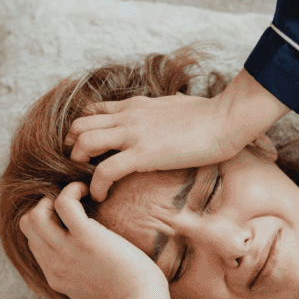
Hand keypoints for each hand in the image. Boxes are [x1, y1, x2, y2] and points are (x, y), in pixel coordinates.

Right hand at [19, 182, 169, 298]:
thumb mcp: (93, 294)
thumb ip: (81, 279)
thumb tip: (87, 269)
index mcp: (56, 278)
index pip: (34, 244)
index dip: (46, 226)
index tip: (65, 219)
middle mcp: (55, 264)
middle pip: (28, 226)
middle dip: (44, 208)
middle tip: (70, 204)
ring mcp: (67, 251)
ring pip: (36, 215)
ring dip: (53, 198)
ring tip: (78, 195)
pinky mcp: (85, 237)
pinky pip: (64, 203)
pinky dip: (72, 190)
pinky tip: (87, 191)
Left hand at [65, 93, 238, 201]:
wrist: (225, 119)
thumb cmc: (210, 114)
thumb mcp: (180, 103)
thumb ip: (167, 106)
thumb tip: (175, 104)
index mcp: (135, 105)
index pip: (94, 111)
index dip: (82, 130)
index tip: (85, 149)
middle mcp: (127, 117)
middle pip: (79, 125)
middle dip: (72, 147)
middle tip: (79, 168)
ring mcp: (133, 134)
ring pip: (84, 143)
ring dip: (78, 164)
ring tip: (86, 182)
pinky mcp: (142, 154)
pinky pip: (104, 170)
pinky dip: (95, 185)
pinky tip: (100, 196)